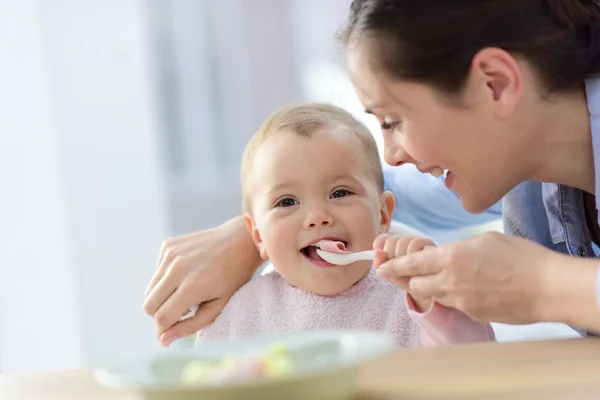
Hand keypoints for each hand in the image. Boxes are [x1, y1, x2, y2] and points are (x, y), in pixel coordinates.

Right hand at [143, 216, 261, 345]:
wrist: (240, 241)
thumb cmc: (233, 277)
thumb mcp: (218, 306)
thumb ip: (190, 326)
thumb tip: (163, 340)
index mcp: (192, 286)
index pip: (162, 317)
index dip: (164, 330)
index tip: (173, 332)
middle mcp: (177, 268)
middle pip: (148, 306)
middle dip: (160, 315)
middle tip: (181, 312)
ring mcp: (170, 254)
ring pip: (149, 290)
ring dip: (163, 298)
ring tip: (186, 293)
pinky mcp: (168, 246)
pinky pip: (156, 272)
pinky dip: (166, 279)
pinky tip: (186, 274)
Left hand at [375, 231, 558, 323]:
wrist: (547, 287)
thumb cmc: (521, 257)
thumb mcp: (484, 240)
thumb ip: (457, 248)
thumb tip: (445, 254)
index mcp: (450, 257)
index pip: (410, 264)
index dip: (392, 266)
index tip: (380, 267)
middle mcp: (449, 280)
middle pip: (413, 285)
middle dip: (405, 279)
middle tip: (401, 274)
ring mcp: (460, 300)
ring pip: (431, 296)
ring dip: (428, 288)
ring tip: (436, 279)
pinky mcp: (472, 313)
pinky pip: (453, 304)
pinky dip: (451, 297)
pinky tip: (465, 289)